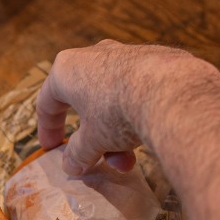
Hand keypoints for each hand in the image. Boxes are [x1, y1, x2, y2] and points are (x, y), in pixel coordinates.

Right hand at [36, 41, 219, 175]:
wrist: (171, 91)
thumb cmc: (118, 112)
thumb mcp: (93, 141)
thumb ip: (78, 153)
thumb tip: (71, 165)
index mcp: (68, 69)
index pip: (48, 102)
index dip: (48, 129)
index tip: (51, 149)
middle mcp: (94, 55)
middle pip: (88, 105)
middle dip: (95, 140)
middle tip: (102, 161)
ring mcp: (126, 54)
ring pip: (114, 100)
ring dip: (118, 135)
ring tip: (130, 161)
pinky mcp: (155, 59)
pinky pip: (138, 92)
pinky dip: (137, 115)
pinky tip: (148, 136)